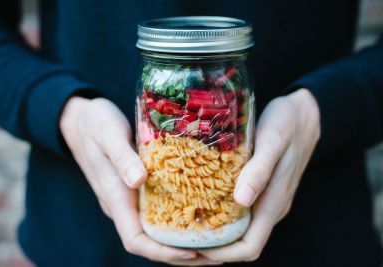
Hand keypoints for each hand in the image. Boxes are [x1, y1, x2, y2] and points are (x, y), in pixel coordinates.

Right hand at [60, 97, 219, 265]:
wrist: (79, 119)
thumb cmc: (95, 123)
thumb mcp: (109, 134)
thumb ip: (122, 157)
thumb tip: (138, 181)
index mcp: (114, 196)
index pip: (135, 240)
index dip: (162, 252)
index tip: (192, 253)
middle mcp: (120, 204)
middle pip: (148, 242)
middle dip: (178, 252)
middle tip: (215, 252)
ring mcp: (126, 198)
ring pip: (152, 230)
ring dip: (178, 240)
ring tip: (211, 239)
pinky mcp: (132, 189)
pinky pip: (153, 212)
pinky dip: (173, 220)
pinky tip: (195, 213)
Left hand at [199, 89, 320, 261]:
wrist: (305, 113)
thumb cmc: (287, 123)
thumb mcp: (272, 140)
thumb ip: (260, 170)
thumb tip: (242, 200)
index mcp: (275, 201)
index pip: (251, 246)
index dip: (224, 253)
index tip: (197, 248)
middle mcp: (272, 206)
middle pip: (243, 242)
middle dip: (215, 247)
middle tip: (184, 237)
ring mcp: (268, 198)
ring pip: (242, 227)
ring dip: (218, 232)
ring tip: (189, 222)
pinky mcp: (263, 187)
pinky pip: (242, 211)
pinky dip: (223, 214)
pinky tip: (204, 200)